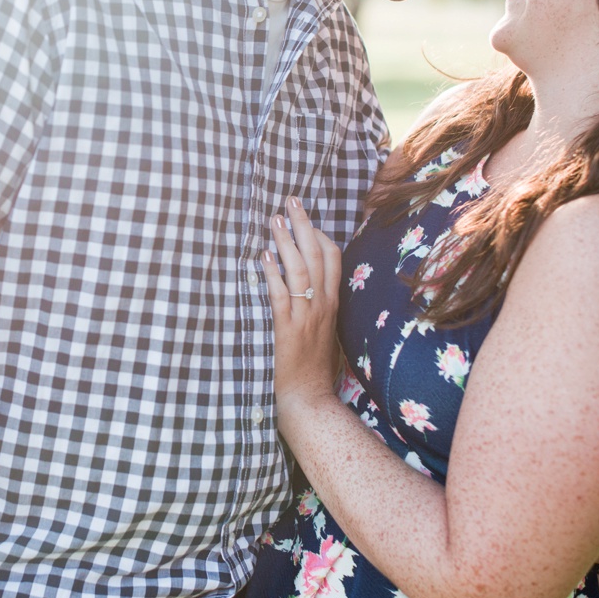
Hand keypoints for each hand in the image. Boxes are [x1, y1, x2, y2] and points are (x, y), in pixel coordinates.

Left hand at [263, 197, 342, 406]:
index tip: (306, 219)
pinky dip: (273, 273)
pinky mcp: (288, 329)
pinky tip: (264, 255)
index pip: (333, 259)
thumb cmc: (317, 366)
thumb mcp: (326, 329)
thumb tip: (310, 284)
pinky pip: (281, 295)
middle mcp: (324, 305)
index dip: (319, 235)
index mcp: (334, 303)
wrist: (311, 397)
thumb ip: (321, 305)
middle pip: (317, 255)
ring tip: (274, 219)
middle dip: (304, 224)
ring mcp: (307, 316)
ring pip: (299, 270)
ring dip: (286, 241)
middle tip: (290, 200)